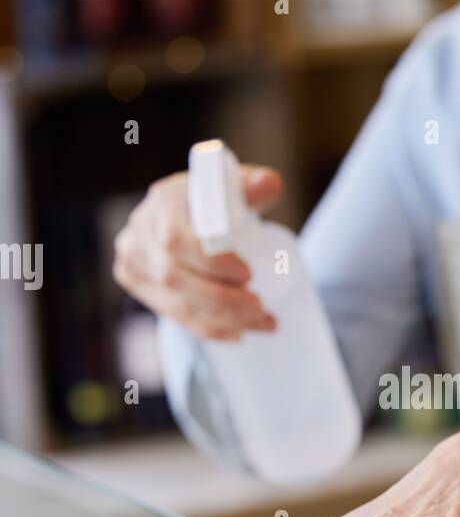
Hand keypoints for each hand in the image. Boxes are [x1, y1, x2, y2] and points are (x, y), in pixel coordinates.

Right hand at [113, 164, 283, 339]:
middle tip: (261, 308)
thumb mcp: (235, 187)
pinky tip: (239, 332)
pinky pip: (174, 315)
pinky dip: (209, 328)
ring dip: (224, 320)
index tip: (248, 276)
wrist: (185, 212)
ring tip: (264, 323)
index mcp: (163, 202)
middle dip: (223, 299)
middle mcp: (139, 231)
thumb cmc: (216, 199)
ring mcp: (134, 261)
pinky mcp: (137, 284)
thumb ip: (254, 185)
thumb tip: (269, 184)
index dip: (210, 263)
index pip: (177, 240)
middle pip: (175, 277)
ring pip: (176, 303)